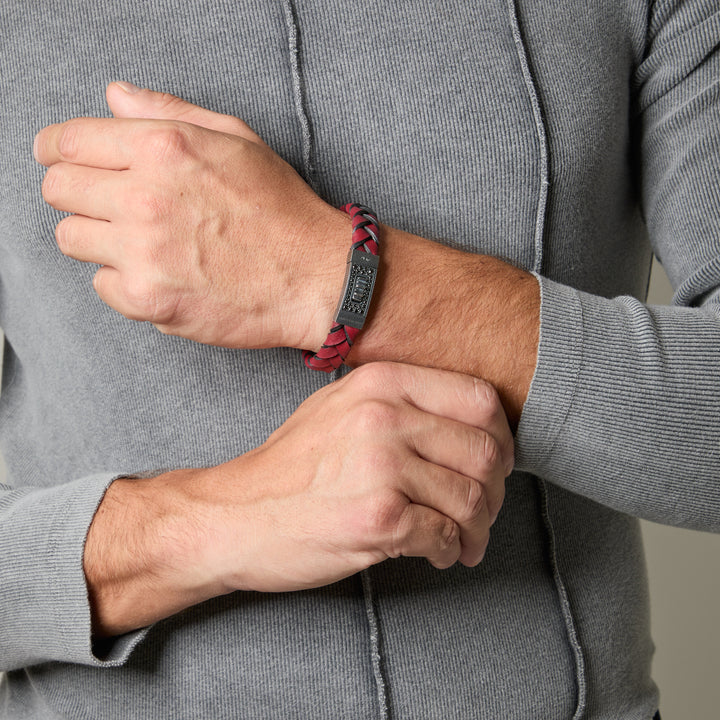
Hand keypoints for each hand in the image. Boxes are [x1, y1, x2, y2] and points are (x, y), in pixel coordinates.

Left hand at [34, 82, 345, 349]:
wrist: (316, 277)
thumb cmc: (282, 210)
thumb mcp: (235, 140)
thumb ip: (168, 112)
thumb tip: (115, 97)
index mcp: (164, 148)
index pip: (67, 142)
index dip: (58, 150)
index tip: (61, 160)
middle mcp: (145, 197)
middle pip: (59, 190)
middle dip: (77, 193)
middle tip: (109, 204)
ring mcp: (143, 252)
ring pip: (71, 239)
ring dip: (99, 238)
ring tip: (142, 242)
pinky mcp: (148, 299)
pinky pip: (102, 286)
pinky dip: (124, 281)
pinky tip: (161, 274)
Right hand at [85, 363, 512, 634]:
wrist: (233, 515)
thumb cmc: (291, 466)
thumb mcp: (341, 407)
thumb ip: (403, 403)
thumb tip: (473, 425)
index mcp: (382, 383)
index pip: (480, 399)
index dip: (500, 436)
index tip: (494, 462)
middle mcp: (385, 418)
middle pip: (485, 452)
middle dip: (495, 490)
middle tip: (483, 509)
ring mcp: (382, 468)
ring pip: (473, 499)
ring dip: (477, 528)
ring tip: (463, 539)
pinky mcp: (379, 520)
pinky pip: (447, 537)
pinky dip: (451, 551)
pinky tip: (437, 552)